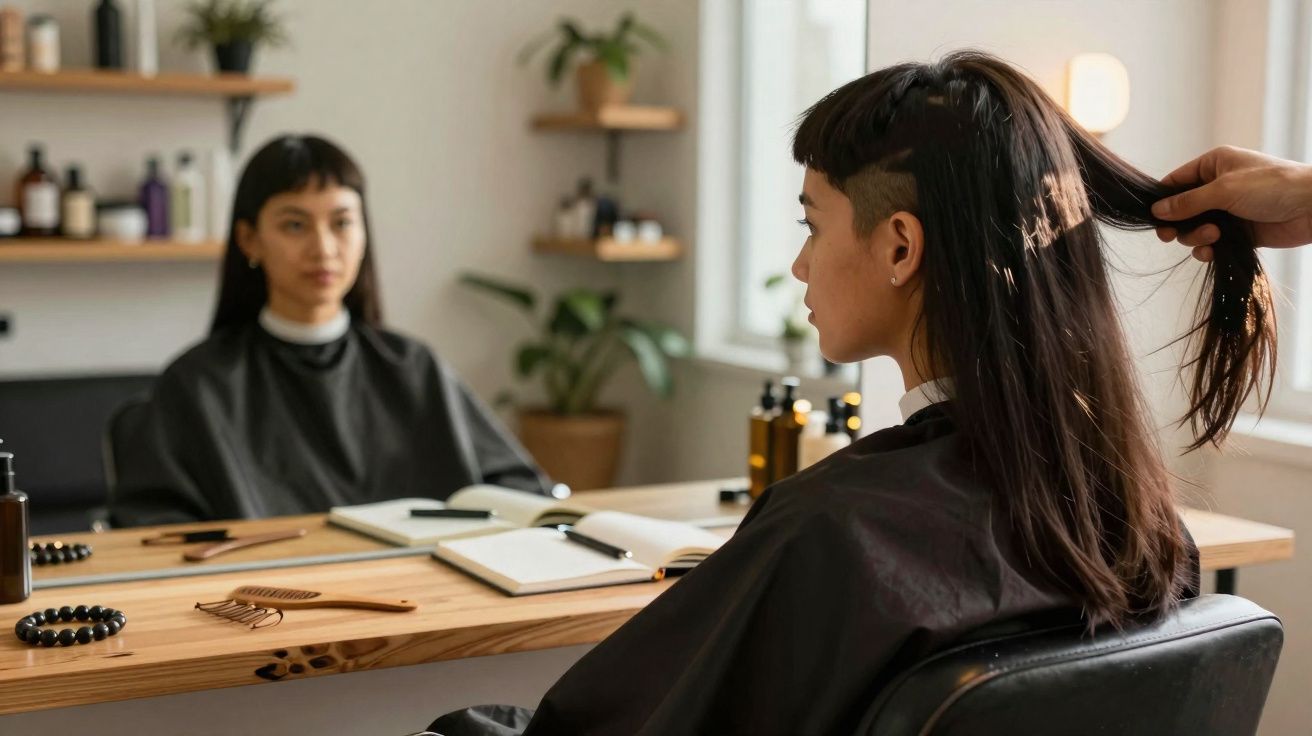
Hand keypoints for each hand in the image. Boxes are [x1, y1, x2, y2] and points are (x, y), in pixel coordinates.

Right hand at [1151, 145, 1311, 260]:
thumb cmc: (1272, 186)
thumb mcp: (1224, 190)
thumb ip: (1187, 202)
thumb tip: (1156, 211)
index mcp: (1213, 165)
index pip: (1176, 181)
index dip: (1162, 200)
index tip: (1154, 218)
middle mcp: (1217, 187)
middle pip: (1181, 209)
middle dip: (1179, 223)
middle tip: (1172, 235)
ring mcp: (1228, 211)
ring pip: (1194, 229)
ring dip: (1196, 237)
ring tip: (1213, 236)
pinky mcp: (1238, 233)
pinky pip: (1210, 244)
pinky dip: (1206, 250)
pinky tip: (1212, 252)